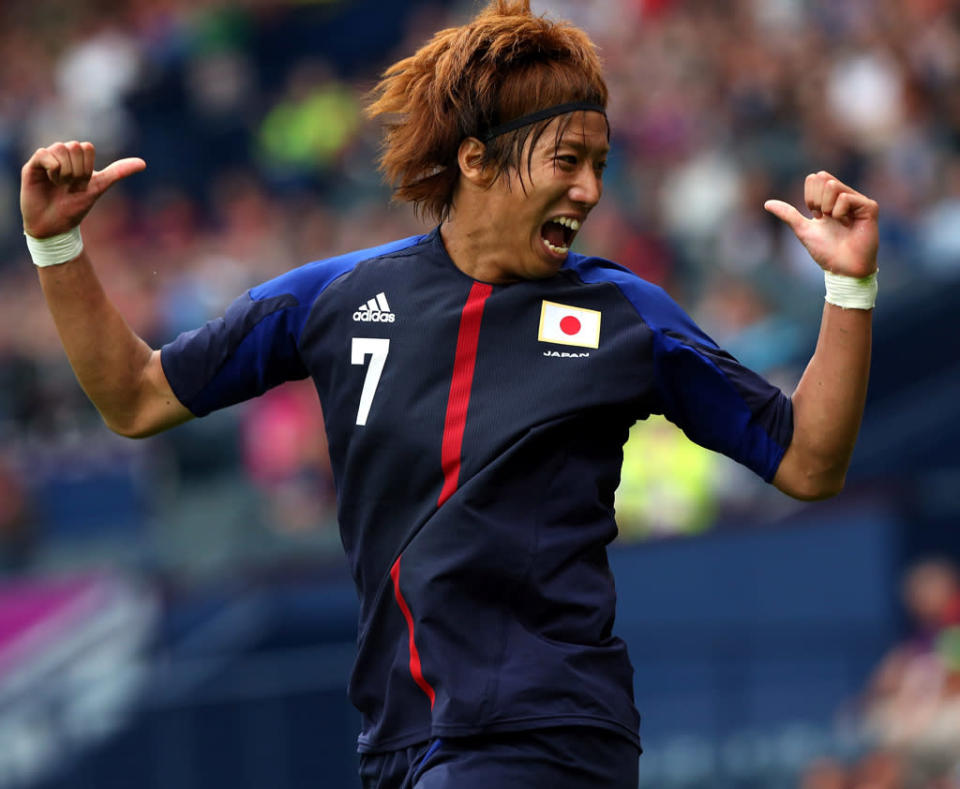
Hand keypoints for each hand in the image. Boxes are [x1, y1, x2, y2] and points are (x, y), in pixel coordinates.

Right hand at [20, 141, 145, 238]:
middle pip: (75, 146)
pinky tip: (50, 181)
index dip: (88, 167)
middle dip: (77, 171)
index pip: (87, 147)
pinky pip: (44, 153)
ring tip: (60, 185)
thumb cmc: (75, 207)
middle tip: (71, 186)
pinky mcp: (33, 165)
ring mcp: (47, 159)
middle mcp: (62, 156)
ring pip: (60, 148)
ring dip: (65, 172)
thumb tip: (143, 163)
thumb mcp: (99, 188)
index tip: (83, 184)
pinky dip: (52, 169)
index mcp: (77, 159)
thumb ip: (118, 172)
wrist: (54, 226)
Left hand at [764, 171, 877, 277]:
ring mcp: (858, 200)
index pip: (815, 178)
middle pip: (822, 178)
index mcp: (831, 199)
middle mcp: (845, 196)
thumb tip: (766, 203)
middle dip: (816, 201)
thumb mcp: (802, 230)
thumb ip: (788, 214)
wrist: (842, 269)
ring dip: (827, 207)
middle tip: (825, 218)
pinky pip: (845, 198)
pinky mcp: (869, 207)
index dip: (809, 197)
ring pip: (832, 185)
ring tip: (836, 221)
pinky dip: (839, 213)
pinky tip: (847, 224)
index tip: (816, 216)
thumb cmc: (826, 251)